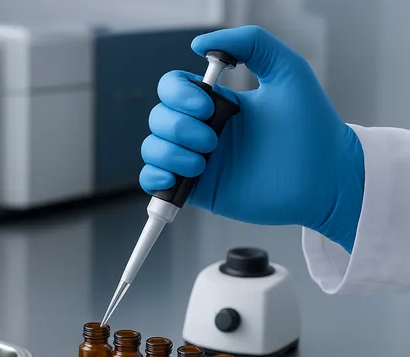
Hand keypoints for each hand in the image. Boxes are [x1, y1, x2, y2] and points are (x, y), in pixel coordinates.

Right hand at [140, 26, 364, 251]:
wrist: (326, 178)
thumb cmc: (314, 129)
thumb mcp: (288, 70)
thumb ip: (251, 42)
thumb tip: (200, 43)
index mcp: (219, 104)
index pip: (173, 88)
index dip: (178, 94)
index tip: (208, 105)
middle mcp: (204, 130)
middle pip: (158, 118)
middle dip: (179, 127)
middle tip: (213, 139)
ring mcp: (199, 161)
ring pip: (153, 148)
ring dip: (169, 153)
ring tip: (203, 162)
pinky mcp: (199, 191)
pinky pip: (155, 183)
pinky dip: (155, 179)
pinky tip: (177, 179)